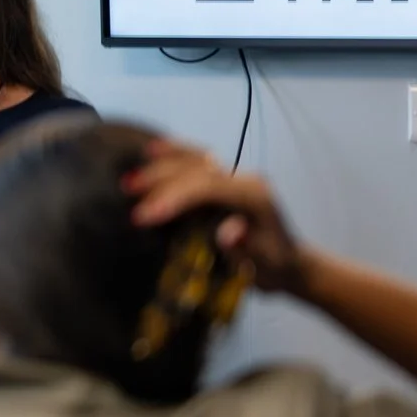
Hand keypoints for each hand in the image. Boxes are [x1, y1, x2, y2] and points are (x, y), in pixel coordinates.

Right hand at [125, 139, 303, 292]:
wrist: (288, 263)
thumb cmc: (272, 266)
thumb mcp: (264, 264)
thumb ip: (245, 248)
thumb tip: (228, 234)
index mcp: (254, 196)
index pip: (208, 188)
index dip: (174, 198)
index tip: (144, 216)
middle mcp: (244, 178)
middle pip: (196, 169)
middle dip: (160, 180)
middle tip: (128, 195)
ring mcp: (235, 175)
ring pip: (194, 158)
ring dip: (161, 164)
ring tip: (131, 176)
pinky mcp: (224, 178)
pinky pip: (196, 159)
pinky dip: (173, 152)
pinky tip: (153, 149)